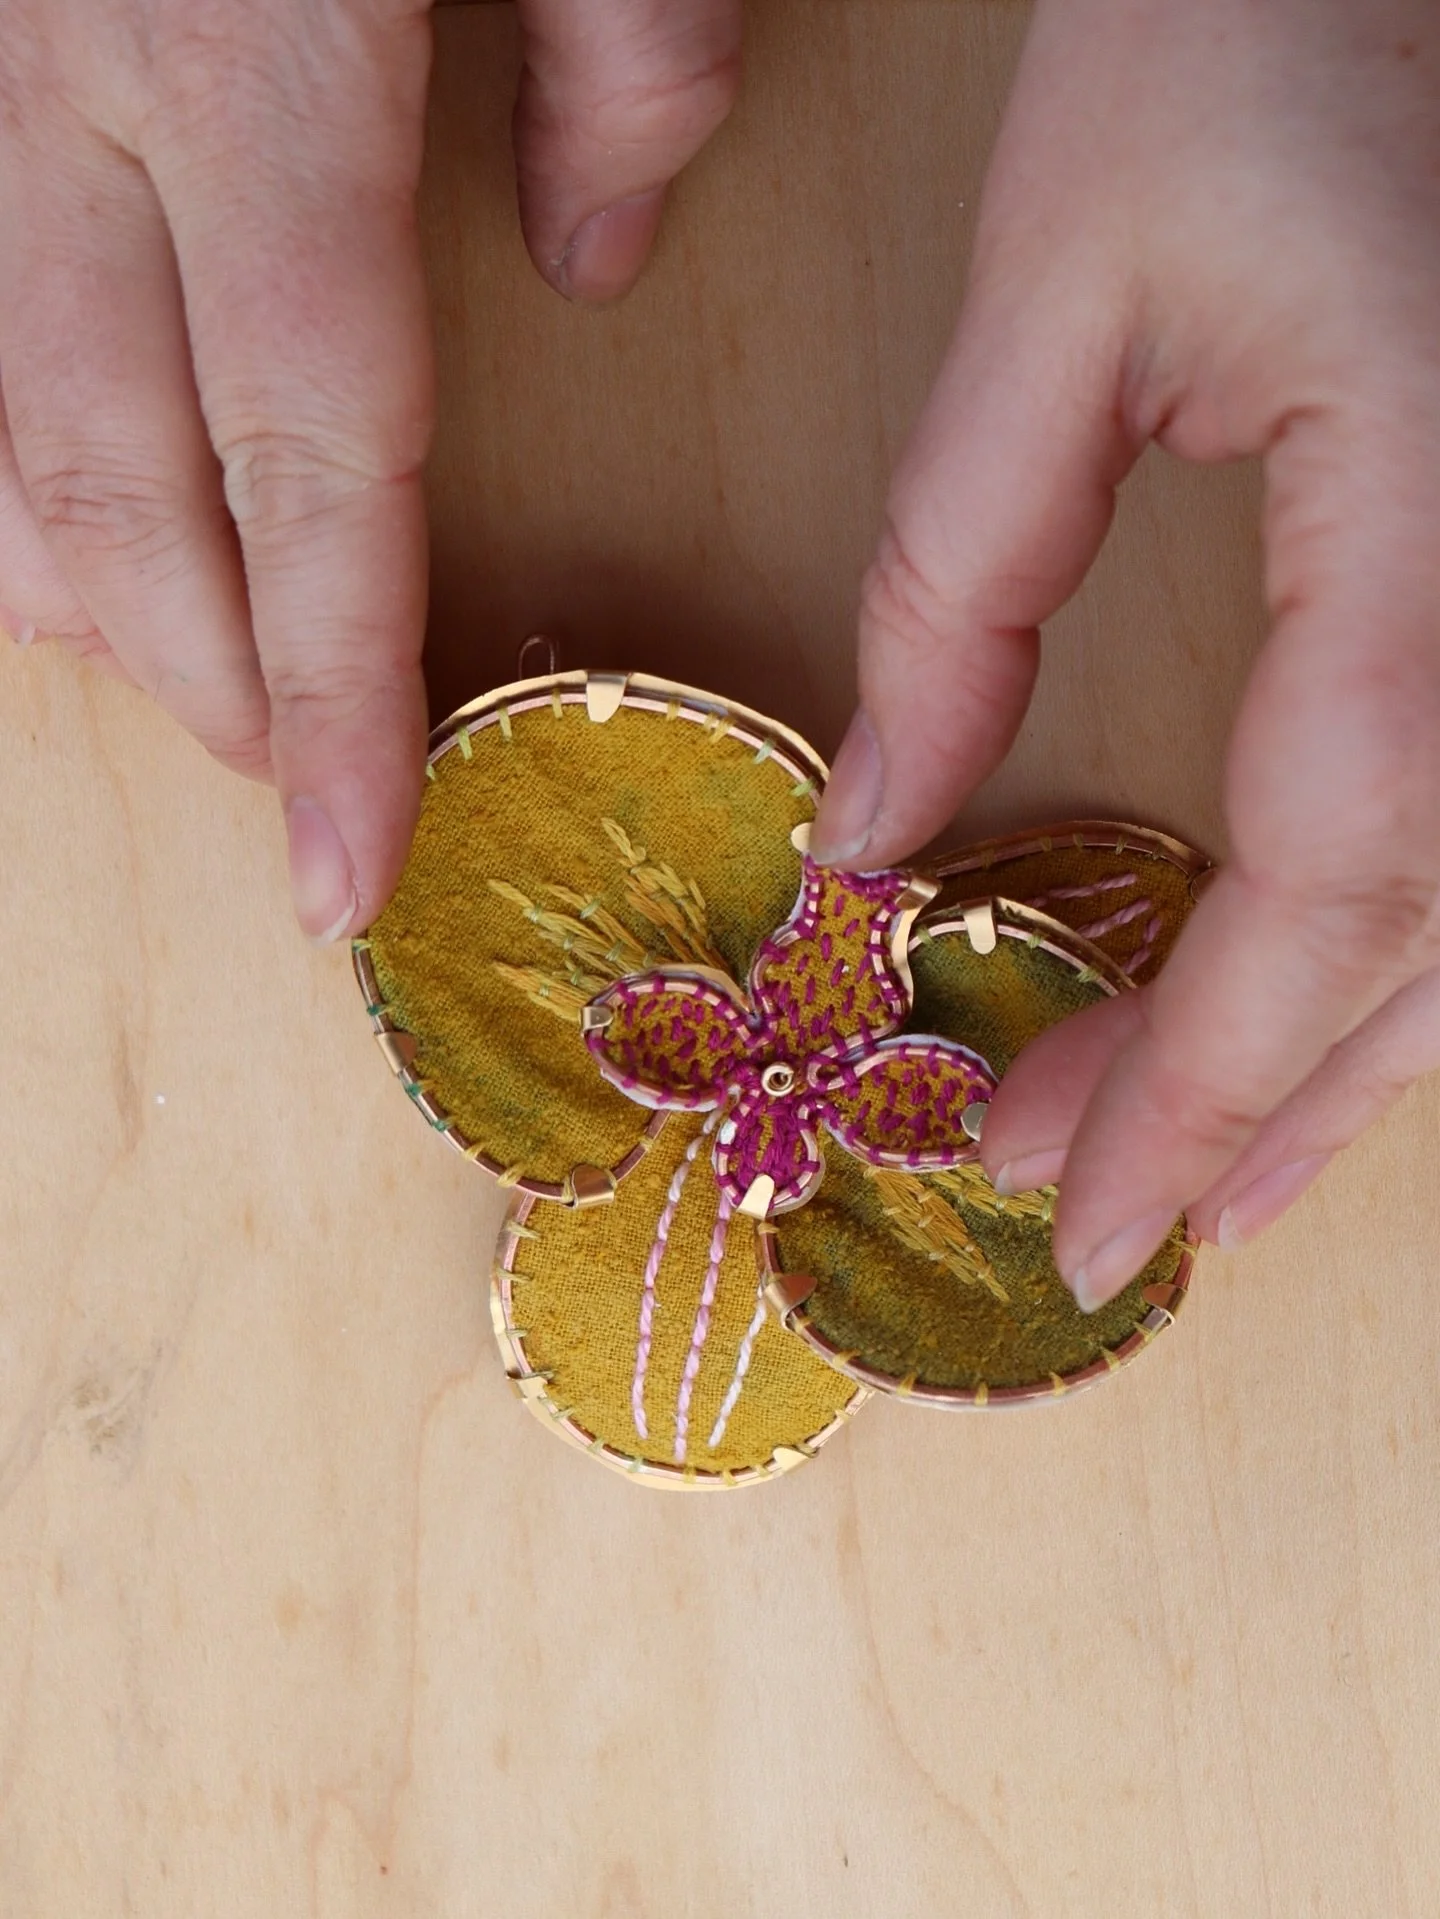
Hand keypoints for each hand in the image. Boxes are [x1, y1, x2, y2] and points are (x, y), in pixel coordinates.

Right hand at [0, 0, 739, 937]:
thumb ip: (632, 56)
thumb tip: (596, 259)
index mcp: (258, 59)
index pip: (308, 462)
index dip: (332, 693)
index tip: (351, 867)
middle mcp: (85, 94)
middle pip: (120, 490)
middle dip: (211, 686)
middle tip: (304, 794)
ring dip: (85, 597)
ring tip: (203, 687)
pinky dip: (10, 462)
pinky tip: (84, 520)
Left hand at [811, 0, 1439, 1300]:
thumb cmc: (1254, 23)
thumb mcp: (1059, 296)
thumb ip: (960, 584)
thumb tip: (878, 827)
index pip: (1326, 886)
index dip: (1203, 1084)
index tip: (1069, 1213)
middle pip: (1420, 943)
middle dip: (1246, 1102)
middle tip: (1077, 1201)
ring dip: (1341, 1062)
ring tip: (1209, 1171)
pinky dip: (1397, 945)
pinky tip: (1327, 1010)